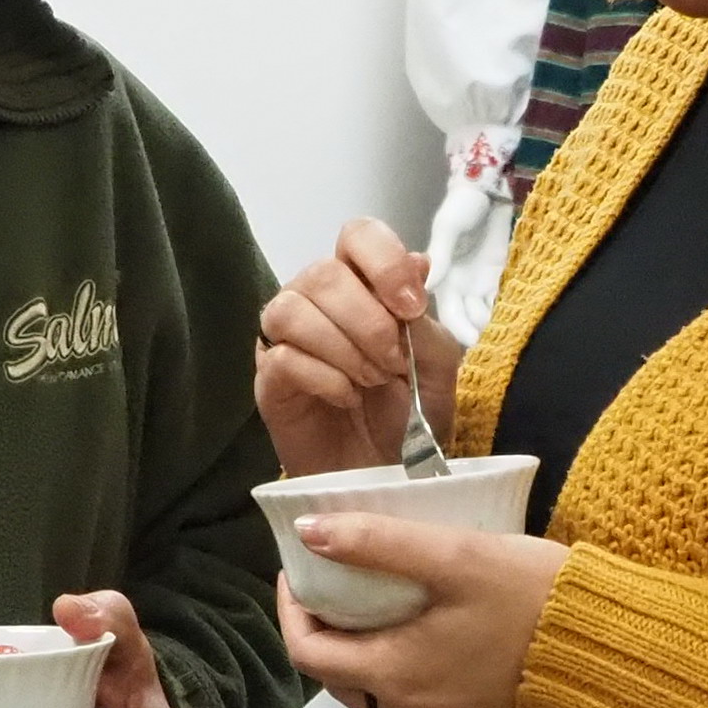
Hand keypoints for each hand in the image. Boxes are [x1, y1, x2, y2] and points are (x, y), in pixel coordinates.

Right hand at [255, 217, 464, 477]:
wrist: (388, 472)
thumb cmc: (412, 414)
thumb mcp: (438, 366)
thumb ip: (426, 319)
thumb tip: (418, 261)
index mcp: (362, 283)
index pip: (357, 235)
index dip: (383, 261)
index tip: (411, 307)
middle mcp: (317, 299)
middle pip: (322, 273)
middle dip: (368, 320)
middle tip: (393, 363)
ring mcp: (286, 337)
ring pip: (291, 309)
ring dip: (342, 348)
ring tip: (370, 381)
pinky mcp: (269, 379)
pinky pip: (281, 357)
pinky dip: (324, 378)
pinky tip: (346, 398)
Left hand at [275, 517, 569, 707]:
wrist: (607, 647)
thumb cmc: (529, 597)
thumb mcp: (454, 555)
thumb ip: (377, 543)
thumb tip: (308, 532)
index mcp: (394, 673)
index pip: (308, 652)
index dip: (292, 609)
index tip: (299, 568)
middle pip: (339, 675)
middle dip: (326, 627)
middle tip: (337, 577)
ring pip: (378, 686)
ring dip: (366, 644)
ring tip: (379, 594)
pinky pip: (418, 691)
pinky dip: (404, 660)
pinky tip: (426, 622)